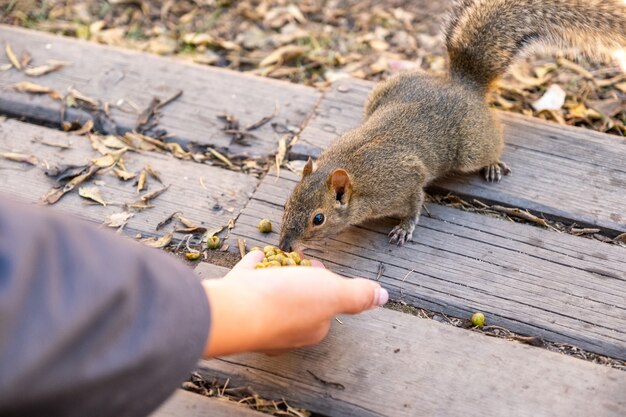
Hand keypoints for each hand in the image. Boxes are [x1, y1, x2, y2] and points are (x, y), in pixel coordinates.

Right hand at [202, 251, 387, 356]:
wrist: (233, 311)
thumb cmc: (286, 302)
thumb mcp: (332, 293)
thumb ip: (358, 295)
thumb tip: (384, 297)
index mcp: (311, 328)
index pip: (325, 306)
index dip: (327, 284)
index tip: (322, 268)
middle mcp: (284, 328)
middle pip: (298, 302)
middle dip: (302, 282)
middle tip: (301, 262)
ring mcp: (256, 317)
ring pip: (271, 294)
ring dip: (278, 276)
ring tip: (279, 257)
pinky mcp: (233, 303)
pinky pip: (247, 283)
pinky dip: (254, 269)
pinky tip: (255, 256)